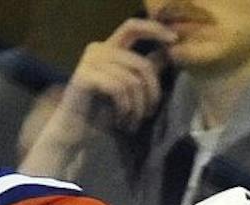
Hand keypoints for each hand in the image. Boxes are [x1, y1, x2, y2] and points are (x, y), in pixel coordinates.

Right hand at [57, 18, 175, 132]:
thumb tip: (167, 53)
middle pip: (140, 64)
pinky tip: (121, 121)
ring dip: (136, 107)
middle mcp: (97, 49)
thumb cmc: (101, 112)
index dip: (154, 29)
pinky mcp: (84, 77)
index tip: (174, 40)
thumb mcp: (130, 90)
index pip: (133, 27)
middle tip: (148, 114)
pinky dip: (124, 107)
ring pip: (131, 80)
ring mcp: (89, 62)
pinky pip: (118, 88)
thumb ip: (144, 71)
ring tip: (132, 123)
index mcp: (109, 48)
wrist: (75, 132)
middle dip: (151, 92)